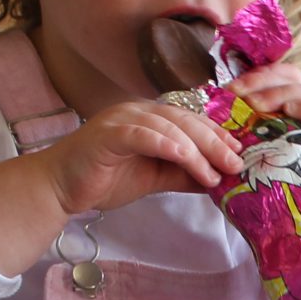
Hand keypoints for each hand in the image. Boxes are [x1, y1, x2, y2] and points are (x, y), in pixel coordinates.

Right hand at [43, 98, 242, 217]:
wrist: (61, 188)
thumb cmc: (104, 179)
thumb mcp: (155, 177)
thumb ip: (183, 174)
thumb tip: (218, 179)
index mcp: (150, 117)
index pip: (191, 120)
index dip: (217, 135)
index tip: (239, 153)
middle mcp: (138, 111)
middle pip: (185, 121)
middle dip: (215, 142)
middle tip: (236, 164)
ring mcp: (122, 119)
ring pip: (169, 127)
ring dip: (197, 150)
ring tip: (215, 174)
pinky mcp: (108, 133)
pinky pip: (144, 135)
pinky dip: (169, 146)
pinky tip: (188, 161)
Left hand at [231, 65, 300, 236]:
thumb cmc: (281, 191)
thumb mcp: (254, 158)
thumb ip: (240, 137)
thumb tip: (207, 121)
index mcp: (290, 110)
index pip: (275, 77)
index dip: (253, 77)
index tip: (227, 92)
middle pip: (290, 76)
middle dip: (261, 80)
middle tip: (237, 94)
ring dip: (279, 92)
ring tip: (254, 105)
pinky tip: (290, 109)